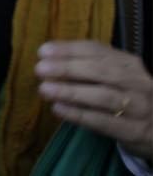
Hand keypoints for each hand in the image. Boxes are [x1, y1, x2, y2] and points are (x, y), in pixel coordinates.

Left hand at [37, 40, 152, 156]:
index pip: (97, 51)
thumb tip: (50, 57)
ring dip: (71, 91)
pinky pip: (104, 121)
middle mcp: (137, 83)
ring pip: (103, 96)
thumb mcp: (117, 76)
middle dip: (68, 69)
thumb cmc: (129, 96)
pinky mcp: (134, 131)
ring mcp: (139, 107)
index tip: (43, 51)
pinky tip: (59, 109)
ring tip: (45, 89)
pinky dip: (79, 114)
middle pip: (101, 72)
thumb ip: (90, 65)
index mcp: (129, 64)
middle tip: (40, 69)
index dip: (69, 50)